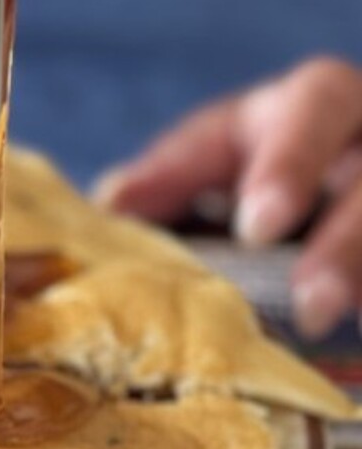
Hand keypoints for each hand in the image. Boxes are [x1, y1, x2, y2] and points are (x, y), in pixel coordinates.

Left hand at [95, 57, 361, 339]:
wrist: (302, 202)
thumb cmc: (246, 171)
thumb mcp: (211, 159)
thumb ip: (168, 176)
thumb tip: (111, 203)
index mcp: (316, 102)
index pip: (318, 104)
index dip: (292, 164)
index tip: (258, 226)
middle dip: (348, 243)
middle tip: (309, 306)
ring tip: (327, 332)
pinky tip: (356, 345)